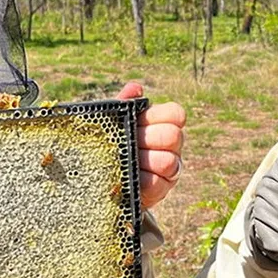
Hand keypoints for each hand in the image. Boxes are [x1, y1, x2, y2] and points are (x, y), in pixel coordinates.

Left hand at [116, 83, 184, 210]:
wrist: (101, 177)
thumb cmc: (112, 142)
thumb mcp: (114, 122)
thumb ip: (124, 104)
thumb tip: (135, 88)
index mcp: (163, 123)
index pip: (176, 114)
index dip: (158, 116)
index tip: (140, 121)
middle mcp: (172, 145)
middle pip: (173, 136)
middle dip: (148, 138)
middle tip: (130, 142)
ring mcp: (170, 168)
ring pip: (169, 161)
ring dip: (145, 161)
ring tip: (128, 160)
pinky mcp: (162, 189)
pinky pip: (158, 183)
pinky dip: (141, 180)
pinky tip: (128, 177)